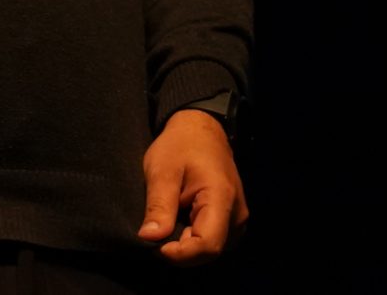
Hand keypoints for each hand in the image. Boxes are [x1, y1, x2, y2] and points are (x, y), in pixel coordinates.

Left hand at [138, 108, 246, 261]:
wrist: (201, 132)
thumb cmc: (180, 146)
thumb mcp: (161, 171)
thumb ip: (159, 205)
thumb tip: (149, 238)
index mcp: (222, 200)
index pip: (208, 244)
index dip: (180, 253)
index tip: (153, 245)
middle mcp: (237, 215)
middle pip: (210, 250)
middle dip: (180, 251)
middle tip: (153, 234)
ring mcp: (238, 219)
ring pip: (211, 248)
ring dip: (186, 245)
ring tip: (164, 225)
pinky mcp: (232, 220)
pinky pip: (213, 238)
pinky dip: (193, 238)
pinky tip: (177, 223)